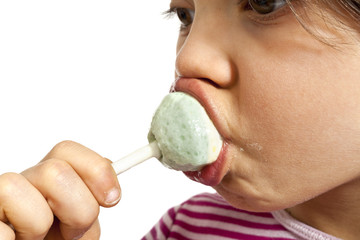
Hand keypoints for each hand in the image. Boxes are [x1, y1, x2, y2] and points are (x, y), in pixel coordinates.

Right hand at [0, 141, 120, 239]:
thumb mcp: (81, 224)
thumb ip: (93, 199)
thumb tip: (109, 181)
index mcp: (49, 181)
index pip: (66, 151)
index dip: (95, 170)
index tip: (112, 198)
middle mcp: (23, 183)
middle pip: (54, 169)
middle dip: (78, 207)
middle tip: (72, 232)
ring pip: (17, 188)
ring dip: (37, 225)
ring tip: (35, 238)